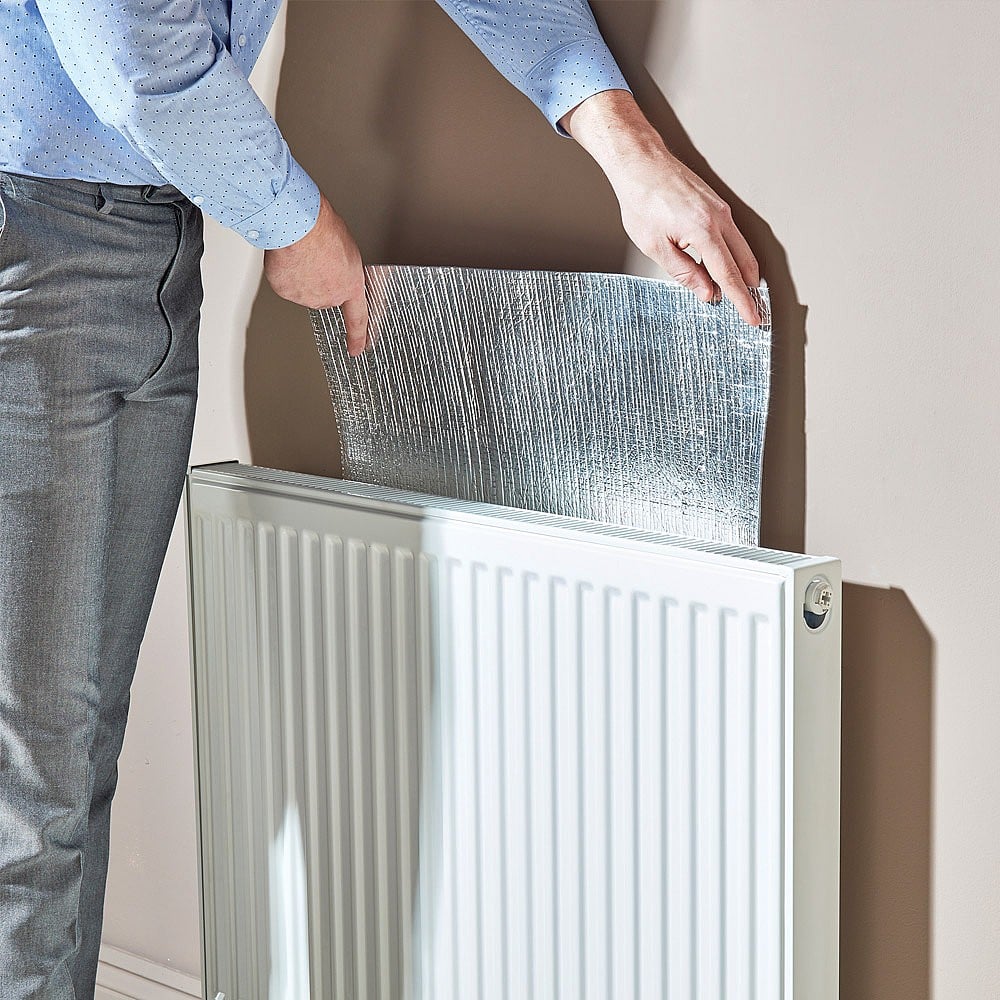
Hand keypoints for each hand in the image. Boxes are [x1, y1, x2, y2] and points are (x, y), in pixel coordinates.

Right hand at [263, 191, 369, 355]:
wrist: (298, 225)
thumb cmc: (324, 228)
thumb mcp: (347, 248)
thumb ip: (343, 268)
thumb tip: (334, 269)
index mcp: (351, 286)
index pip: (358, 318)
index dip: (358, 336)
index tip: (356, 349)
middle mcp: (330, 297)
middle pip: (325, 296)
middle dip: (321, 281)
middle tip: (317, 259)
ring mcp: (307, 297)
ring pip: (304, 290)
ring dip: (302, 276)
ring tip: (303, 252)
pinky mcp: (286, 292)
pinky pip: (286, 284)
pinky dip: (285, 272)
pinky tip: (289, 256)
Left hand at [560, 90, 760, 325]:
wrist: (641, 163)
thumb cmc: (642, 200)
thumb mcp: (655, 246)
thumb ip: (683, 272)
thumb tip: (706, 292)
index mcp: (703, 230)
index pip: (728, 275)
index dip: (740, 300)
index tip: (751, 317)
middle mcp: (719, 218)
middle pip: (744, 261)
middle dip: (749, 289)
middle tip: (751, 310)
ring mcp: (720, 209)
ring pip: (741, 247)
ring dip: (742, 272)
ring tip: (738, 293)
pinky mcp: (716, 204)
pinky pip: (732, 235)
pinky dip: (733, 254)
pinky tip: (722, 267)